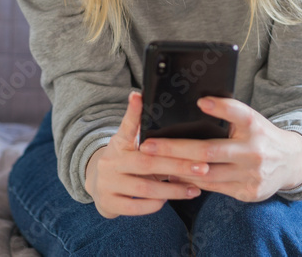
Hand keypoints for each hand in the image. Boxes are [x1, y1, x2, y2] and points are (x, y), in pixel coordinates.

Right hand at [84, 90, 207, 217]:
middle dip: (178, 165)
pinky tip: (169, 200)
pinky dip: (155, 204)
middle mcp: (110, 161)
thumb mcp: (128, 143)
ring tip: (194, 189)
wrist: (98, 186)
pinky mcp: (109, 203)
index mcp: (118, 143)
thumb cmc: (123, 161)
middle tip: (203, 168)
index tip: (138, 95)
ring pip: (144, 187)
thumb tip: (145, 97)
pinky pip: (136, 206)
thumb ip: (139, 127)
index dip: (133, 111)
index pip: (126, 126)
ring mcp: (107, 183)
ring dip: (172, 189)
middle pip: (147, 163)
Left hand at [137, 97, 301, 202]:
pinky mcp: (249, 193)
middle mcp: (254, 150)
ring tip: (153, 163)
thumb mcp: (250, 119)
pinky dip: (192, 181)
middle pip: (209, 150)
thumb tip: (194, 105)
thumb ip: (228, 114)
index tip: (201, 101)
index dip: (221, 107)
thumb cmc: (260, 135)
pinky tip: (173, 175)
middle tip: (148, 145)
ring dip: (177, 169)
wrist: (292, 161)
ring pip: (208, 174)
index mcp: (254, 126)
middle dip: (175, 148)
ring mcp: (252, 174)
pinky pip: (214, 188)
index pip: (238, 113)